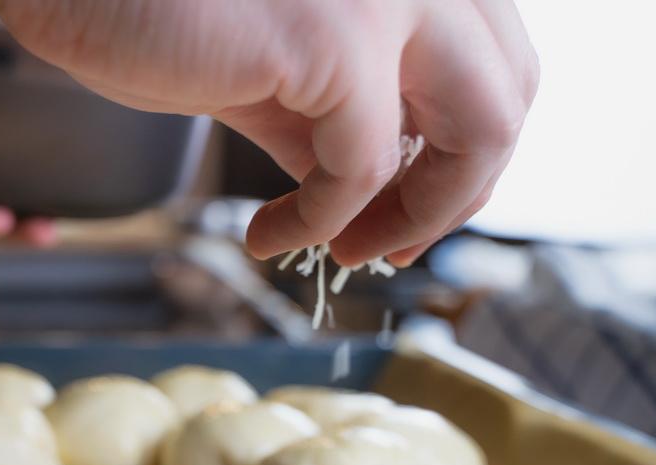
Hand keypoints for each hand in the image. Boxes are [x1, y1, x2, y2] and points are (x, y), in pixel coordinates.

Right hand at [0, 0, 536, 265]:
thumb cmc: (146, 4)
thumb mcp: (267, 66)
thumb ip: (332, 113)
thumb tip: (374, 188)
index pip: (493, 62)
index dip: (463, 152)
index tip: (404, 211)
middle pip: (509, 95)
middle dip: (459, 193)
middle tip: (387, 245)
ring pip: (478, 132)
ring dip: (416, 218)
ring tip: (341, 250)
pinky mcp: (334, 38)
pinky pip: (365, 169)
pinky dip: (322, 221)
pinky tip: (268, 235)